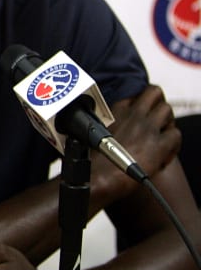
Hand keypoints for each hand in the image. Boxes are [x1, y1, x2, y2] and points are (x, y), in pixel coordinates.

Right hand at [94, 84, 179, 199]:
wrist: (99, 176)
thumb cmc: (94, 160)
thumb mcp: (95, 132)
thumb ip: (110, 124)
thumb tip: (117, 129)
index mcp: (116, 111)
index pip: (136, 96)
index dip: (141, 106)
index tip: (140, 117)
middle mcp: (133, 115)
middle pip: (154, 92)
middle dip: (158, 103)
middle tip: (157, 118)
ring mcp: (147, 128)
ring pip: (167, 109)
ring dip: (167, 121)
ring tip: (162, 135)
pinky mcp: (159, 144)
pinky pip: (175, 134)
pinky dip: (173, 145)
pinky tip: (163, 155)